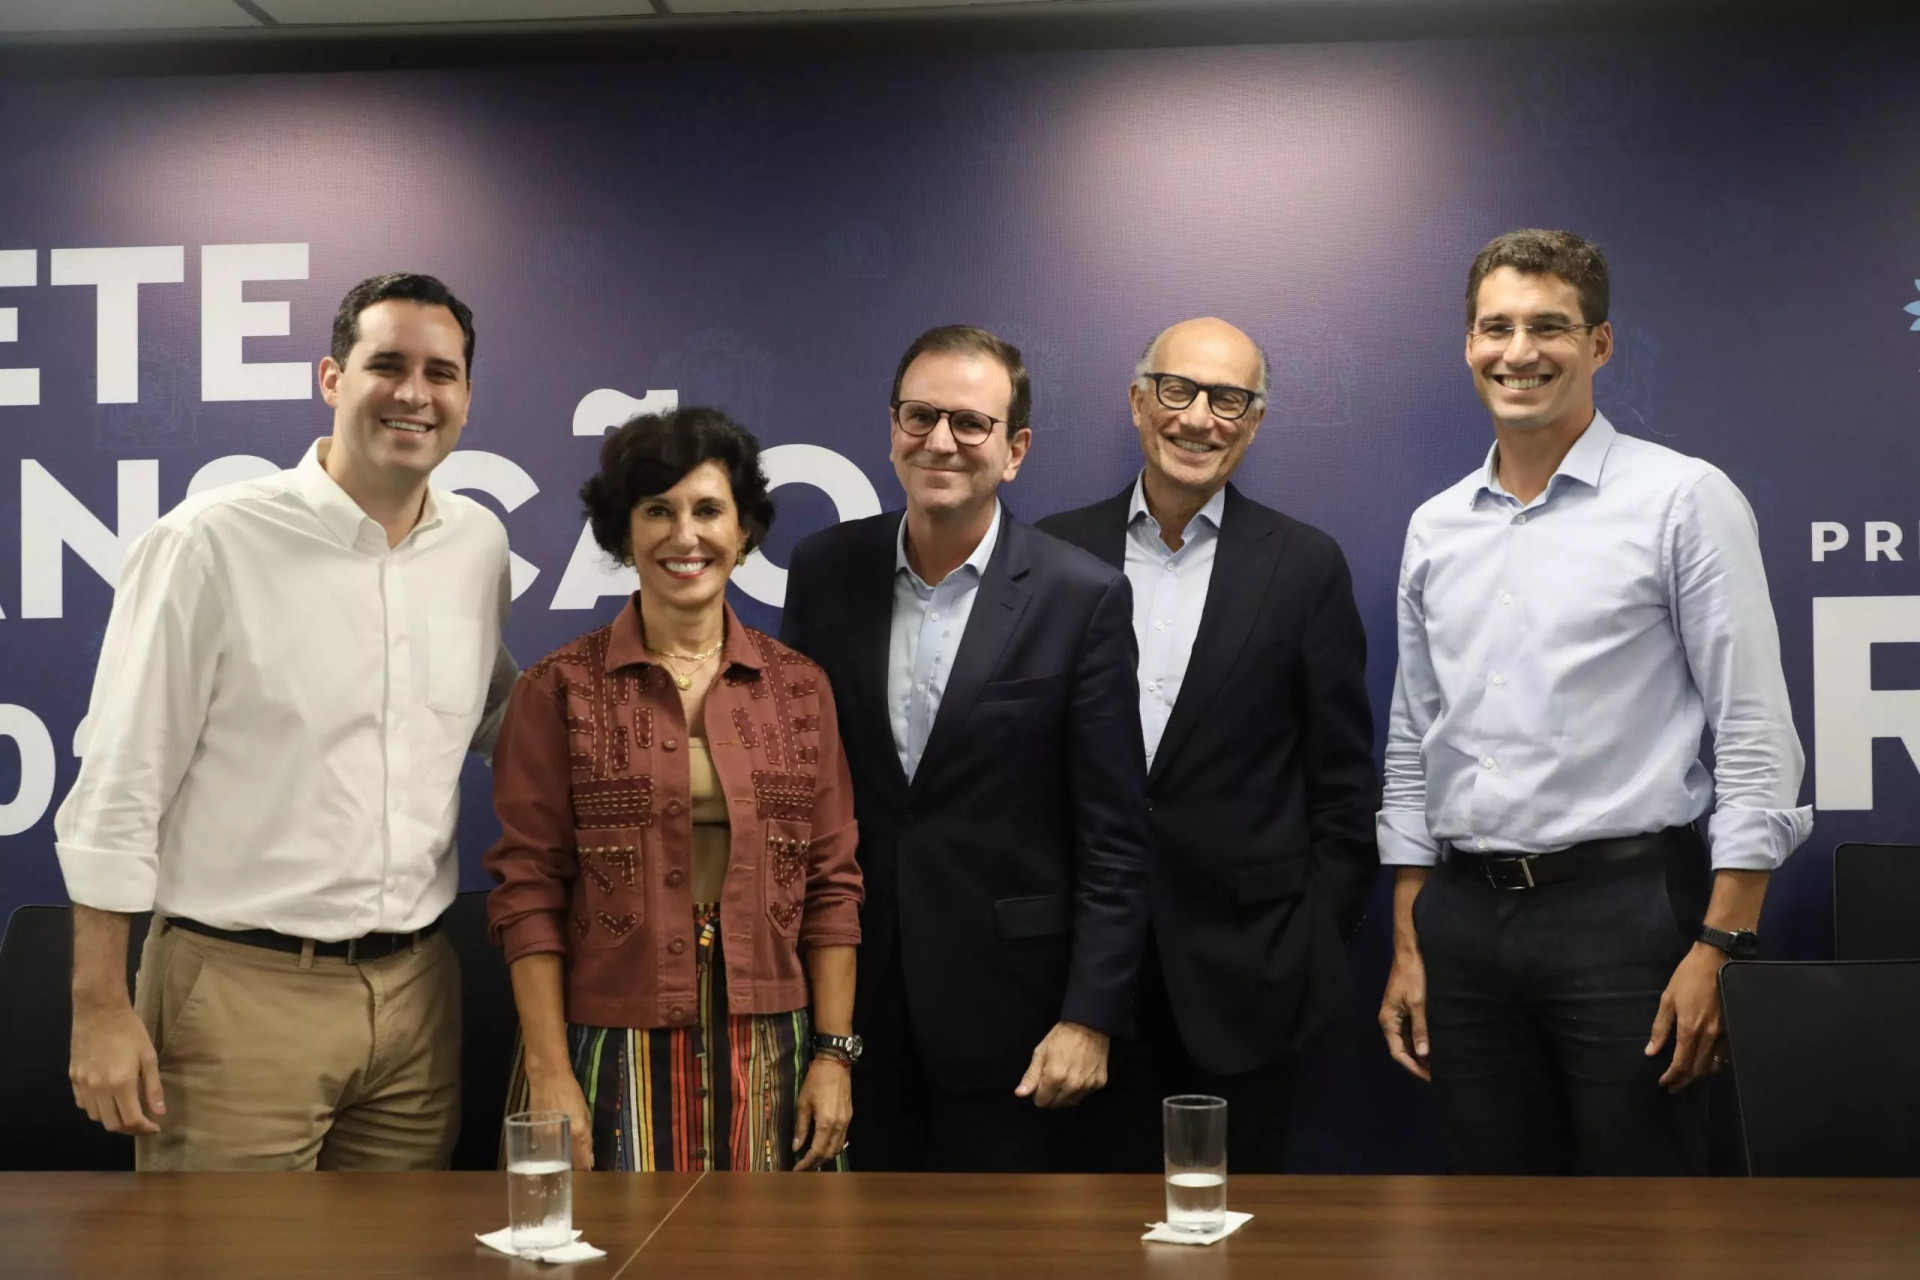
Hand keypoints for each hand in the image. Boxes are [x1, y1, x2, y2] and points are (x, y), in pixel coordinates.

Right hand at [70, 1000, 163, 1134]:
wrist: (99, 1011)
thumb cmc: (129, 1031)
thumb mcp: (148, 1057)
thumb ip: (153, 1088)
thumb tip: (159, 1112)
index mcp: (120, 1084)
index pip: (131, 1120)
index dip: (145, 1129)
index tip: (155, 1127)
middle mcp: (98, 1089)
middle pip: (111, 1124)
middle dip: (129, 1129)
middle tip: (142, 1123)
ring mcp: (82, 1084)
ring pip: (95, 1117)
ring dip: (112, 1119)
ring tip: (127, 1111)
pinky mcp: (73, 1078)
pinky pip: (83, 1104)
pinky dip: (96, 1109)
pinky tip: (107, 1100)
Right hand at [526, 1069, 594, 1169]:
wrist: (547, 1077)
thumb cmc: (570, 1091)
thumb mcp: (585, 1112)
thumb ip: (587, 1137)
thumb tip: (590, 1159)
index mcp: (577, 1132)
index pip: (581, 1163)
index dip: (584, 1170)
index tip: (585, 1174)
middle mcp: (559, 1138)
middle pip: (565, 1164)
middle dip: (570, 1168)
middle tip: (573, 1165)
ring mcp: (544, 1138)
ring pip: (552, 1160)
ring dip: (557, 1161)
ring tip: (561, 1157)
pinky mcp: (533, 1134)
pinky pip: (542, 1150)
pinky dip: (547, 1152)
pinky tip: (550, 1147)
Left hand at [792, 1057, 851, 1170]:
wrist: (835, 1065)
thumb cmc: (815, 1082)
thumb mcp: (803, 1103)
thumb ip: (800, 1127)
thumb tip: (796, 1147)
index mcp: (826, 1123)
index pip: (816, 1151)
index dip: (806, 1163)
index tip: (796, 1169)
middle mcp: (839, 1126)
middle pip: (829, 1154)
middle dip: (815, 1163)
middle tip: (803, 1167)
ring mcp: (846, 1122)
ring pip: (837, 1148)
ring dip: (825, 1157)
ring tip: (812, 1159)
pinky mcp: (849, 1117)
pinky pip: (842, 1139)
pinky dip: (832, 1147)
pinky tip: (823, 1145)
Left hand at [1013, 1021, 1108, 1107]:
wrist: (1089, 1025)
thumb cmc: (1061, 1037)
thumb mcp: (1041, 1052)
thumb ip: (1031, 1076)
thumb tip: (1019, 1094)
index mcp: (1054, 1078)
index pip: (1041, 1102)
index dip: (1038, 1093)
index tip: (1041, 1081)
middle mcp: (1071, 1086)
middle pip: (1056, 1104)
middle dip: (1051, 1095)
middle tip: (1053, 1078)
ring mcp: (1087, 1086)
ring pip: (1070, 1102)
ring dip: (1065, 1094)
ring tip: (1066, 1076)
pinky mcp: (1099, 1083)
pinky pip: (1085, 1094)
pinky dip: (1080, 1089)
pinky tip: (1079, 1074)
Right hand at [1378, 949, 1431, 1081]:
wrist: (1409, 953)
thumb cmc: (1413, 976)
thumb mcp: (1419, 1003)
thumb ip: (1420, 1028)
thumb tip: (1423, 1053)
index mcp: (1388, 1021)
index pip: (1398, 1052)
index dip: (1413, 1066)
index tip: (1429, 1076)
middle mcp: (1390, 1021)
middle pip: (1401, 1048)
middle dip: (1418, 1062)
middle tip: (1437, 1074)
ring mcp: (1397, 1015)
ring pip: (1406, 1041)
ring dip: (1419, 1052)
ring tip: (1437, 1064)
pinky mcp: (1404, 1010)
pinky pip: (1410, 1031)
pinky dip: (1420, 1041)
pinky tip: (1433, 1046)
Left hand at [1647, 942, 1728, 1092]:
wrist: (1715, 960)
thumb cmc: (1687, 977)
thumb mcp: (1667, 999)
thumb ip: (1660, 1027)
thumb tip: (1651, 1051)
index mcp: (1690, 1028)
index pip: (1681, 1063)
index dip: (1672, 1076)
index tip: (1664, 1083)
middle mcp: (1709, 1035)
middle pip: (1698, 1069)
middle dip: (1685, 1081)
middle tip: (1673, 1087)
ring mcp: (1724, 1033)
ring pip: (1713, 1065)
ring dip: (1699, 1076)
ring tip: (1687, 1079)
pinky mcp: (1732, 1028)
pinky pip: (1724, 1055)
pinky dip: (1713, 1065)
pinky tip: (1704, 1066)